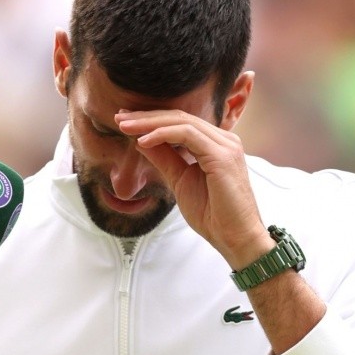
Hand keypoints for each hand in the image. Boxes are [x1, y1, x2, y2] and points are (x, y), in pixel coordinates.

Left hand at [115, 109, 271, 267]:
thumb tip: (141, 141)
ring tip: (125, 126)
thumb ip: (164, 158)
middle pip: (180, 117)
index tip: (125, 121)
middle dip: (146, 116)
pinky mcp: (223, 155)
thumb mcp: (179, 180)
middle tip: (119, 117)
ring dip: (150, 123)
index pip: (180, 122)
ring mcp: (226, 145)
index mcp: (216, 144)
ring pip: (182, 122)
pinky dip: (163, 135)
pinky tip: (143, 141)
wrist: (234, 238)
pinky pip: (187, 135)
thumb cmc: (213, 215)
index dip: (151, 119)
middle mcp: (224, 139)